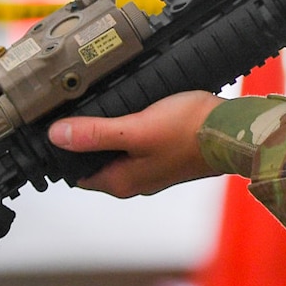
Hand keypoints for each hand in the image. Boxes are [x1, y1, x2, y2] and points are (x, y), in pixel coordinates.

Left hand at [47, 91, 226, 197]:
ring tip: (98, 103)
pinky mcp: (165, 153)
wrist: (233, 130)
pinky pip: (135, 143)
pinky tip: (130, 108)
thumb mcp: (136, 129)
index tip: (51, 126)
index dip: (61, 152)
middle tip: (71, 108)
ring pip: (115, 151)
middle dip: (83, 140)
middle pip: (94, 161)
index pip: (75, 173)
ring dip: (106, 132)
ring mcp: (151, 168)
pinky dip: (127, 128)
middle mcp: (134, 180)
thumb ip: (96, 134)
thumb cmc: (190, 132)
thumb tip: (56, 137)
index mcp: (121, 181)